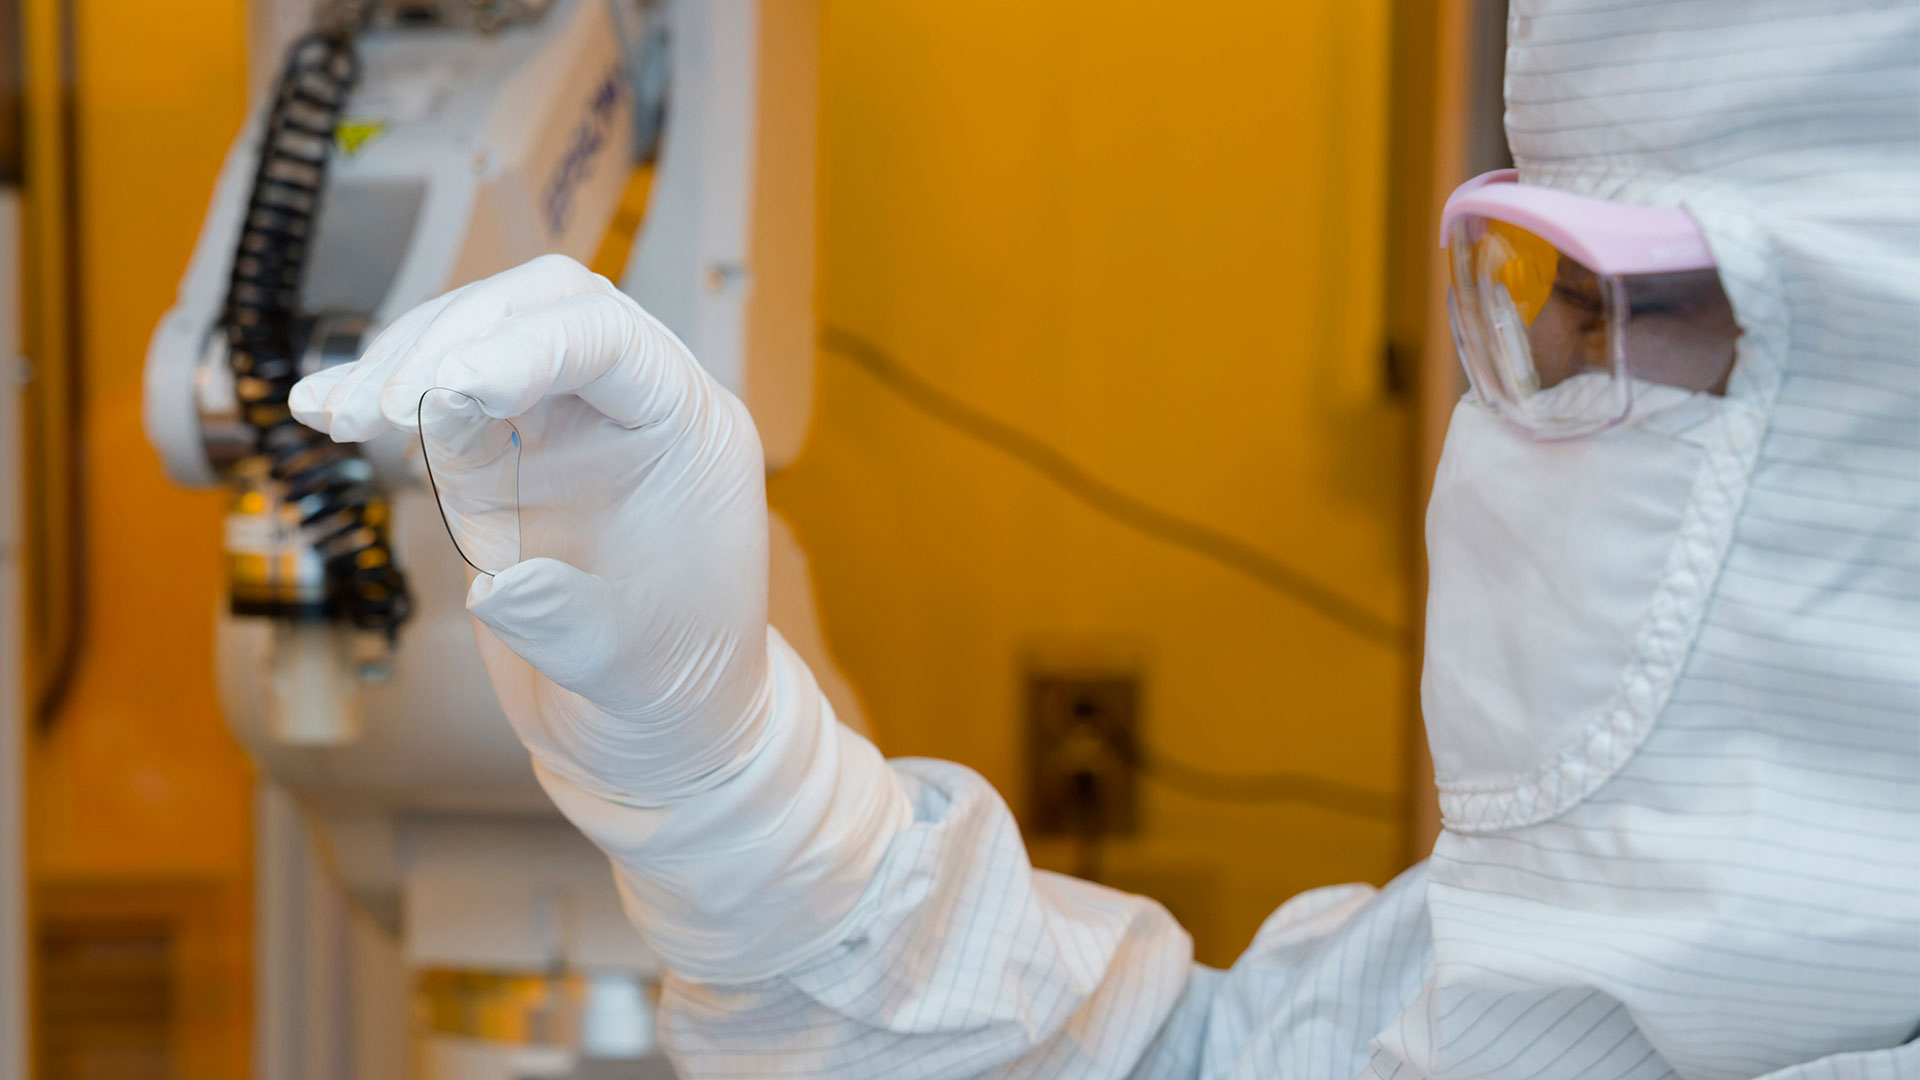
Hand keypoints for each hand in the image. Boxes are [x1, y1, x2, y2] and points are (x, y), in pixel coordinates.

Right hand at [290, 255, 773, 802]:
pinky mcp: (524, 441)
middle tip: (375, 408)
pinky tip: (328, 408)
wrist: (654, 722)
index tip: (444, 389)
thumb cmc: (666, 687)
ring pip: (489, 330)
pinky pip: (454, 385)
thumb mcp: (621, 665)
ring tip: (339, 416)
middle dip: (451, 341)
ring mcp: (581, 415)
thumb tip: (500, 585)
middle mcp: (641, 402)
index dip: (525, 348)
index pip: (611, 339)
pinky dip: (392, 390)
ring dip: (408, 361)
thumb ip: (561, 620)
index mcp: (692, 429)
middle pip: (546, 305)